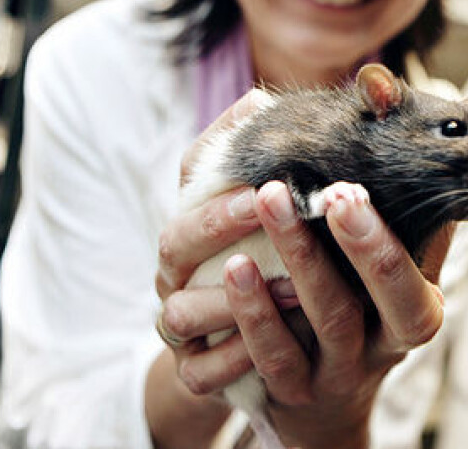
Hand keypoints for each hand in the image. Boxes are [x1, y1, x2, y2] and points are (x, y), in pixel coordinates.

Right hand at [147, 89, 272, 448]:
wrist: (271, 343)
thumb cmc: (275, 257)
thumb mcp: (274, 205)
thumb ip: (270, 154)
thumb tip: (280, 94)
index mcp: (195, 224)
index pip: (189, 188)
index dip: (222, 179)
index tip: (270, 173)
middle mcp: (178, 273)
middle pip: (175, 245)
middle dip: (221, 225)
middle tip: (271, 206)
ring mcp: (181, 326)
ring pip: (181, 314)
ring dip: (234, 299)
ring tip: (292, 287)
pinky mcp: (195, 373)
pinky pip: (200, 373)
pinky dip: (233, 359)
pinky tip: (275, 346)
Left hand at [225, 181, 451, 448]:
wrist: (329, 399)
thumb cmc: (370, 308)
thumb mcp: (405, 274)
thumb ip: (416, 224)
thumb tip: (426, 152)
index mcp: (415, 314)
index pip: (410, 286)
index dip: (381, 244)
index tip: (351, 194)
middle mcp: (379, 350)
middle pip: (370, 303)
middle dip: (351, 246)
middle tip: (325, 190)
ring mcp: (333, 374)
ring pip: (319, 323)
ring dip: (295, 261)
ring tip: (268, 201)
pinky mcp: (288, 391)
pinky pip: (270, 357)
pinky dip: (253, 312)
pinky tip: (236, 267)